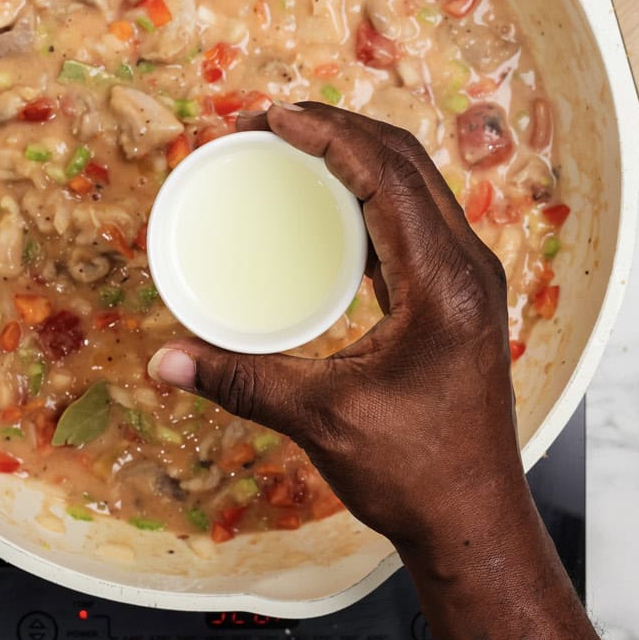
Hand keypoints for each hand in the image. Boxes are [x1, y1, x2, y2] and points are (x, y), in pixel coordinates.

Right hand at [146, 101, 523, 547]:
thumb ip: (242, 381)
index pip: (387, 176)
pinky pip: (414, 220)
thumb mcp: (322, 420)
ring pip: (417, 186)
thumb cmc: (418, 474)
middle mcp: (466, 269)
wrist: (472, 520)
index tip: (271, 120)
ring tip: (294, 148)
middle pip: (408, 163)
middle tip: (271, 125)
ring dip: (358, 155)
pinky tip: (328, 204)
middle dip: (339, 129)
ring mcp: (467, 282)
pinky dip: (370, 194)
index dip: (327, 135)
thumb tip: (167, 360)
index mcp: (445, 284)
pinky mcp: (456, 299)